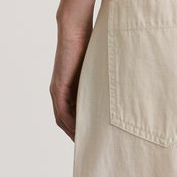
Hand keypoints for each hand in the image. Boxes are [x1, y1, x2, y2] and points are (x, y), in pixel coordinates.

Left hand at [49, 19, 92, 140]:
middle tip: (91, 146)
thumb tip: (119, 91)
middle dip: (77, 134)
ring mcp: (57, 90)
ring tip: (86, 144)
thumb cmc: (90, 44)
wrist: (75, 30)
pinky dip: (70, 123)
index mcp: (70, 88)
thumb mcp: (98, 69)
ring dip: (73, 132)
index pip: (73, 115)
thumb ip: (101, 81)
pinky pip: (62, 112)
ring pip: (62, 119)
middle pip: (65, 121)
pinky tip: (79, 132)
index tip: (93, 138)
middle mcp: (60, 92)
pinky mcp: (58, 88)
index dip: (81, 128)